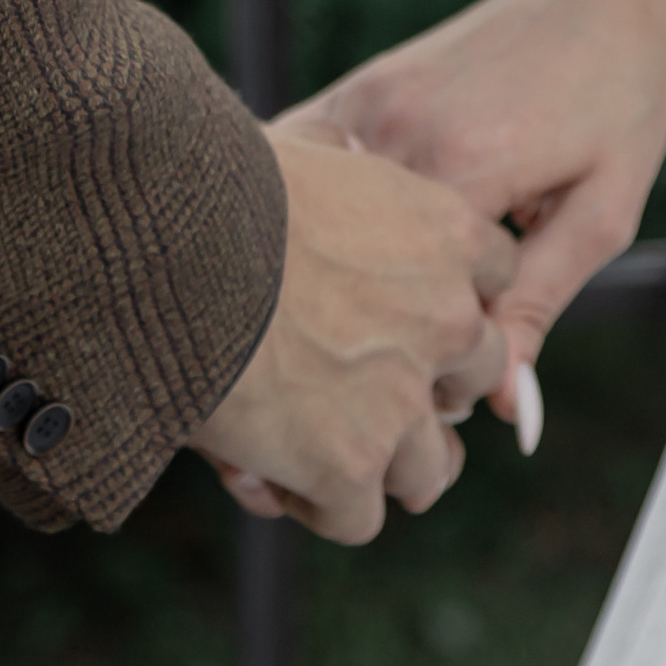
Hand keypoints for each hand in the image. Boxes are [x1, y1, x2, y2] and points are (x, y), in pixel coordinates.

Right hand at [190, 128, 514, 543]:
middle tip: (369, 391)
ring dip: (381, 464)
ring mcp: (403, 400)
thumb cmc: (222, 188)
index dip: (451, 297)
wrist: (168, 252)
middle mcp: (446, 320)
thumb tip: (339, 147)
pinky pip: (360, 517)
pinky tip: (274, 478)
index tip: (406, 307)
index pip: (497, 277)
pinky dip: (320, 508)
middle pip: (478, 376)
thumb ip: (345, 158)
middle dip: (430, 389)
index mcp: (448, 235)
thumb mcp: (305, 148)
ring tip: (320, 453)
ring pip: (431, 467)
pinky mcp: (350, 467)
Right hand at [283, 0, 665, 423]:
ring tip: (361, 319)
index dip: (427, 371)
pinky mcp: (351, 89)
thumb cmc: (618, 98)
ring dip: (333, 280)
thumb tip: (506, 418)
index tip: (443, 405)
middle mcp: (399, 137)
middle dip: (368, 336)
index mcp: (467, 173)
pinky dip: (311, 220)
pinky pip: (307, 171)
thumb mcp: (602, 214)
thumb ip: (539, 310)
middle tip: (394, 372)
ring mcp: (363, 105)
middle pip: (351, 276)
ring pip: (317, 228)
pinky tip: (330, 254)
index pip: (414, 315)